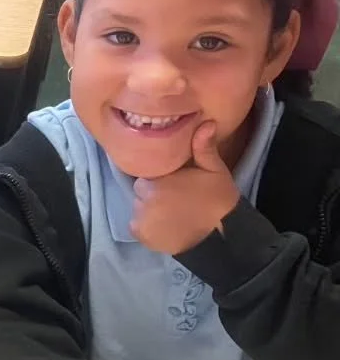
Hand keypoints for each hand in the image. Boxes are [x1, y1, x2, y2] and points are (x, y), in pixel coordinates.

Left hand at [130, 124, 240, 255]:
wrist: (221, 236)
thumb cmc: (217, 200)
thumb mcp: (214, 171)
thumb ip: (203, 148)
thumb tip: (205, 123)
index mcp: (156, 182)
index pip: (147, 177)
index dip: (160, 180)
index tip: (174, 185)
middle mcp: (143, 202)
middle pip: (140, 192)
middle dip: (153, 194)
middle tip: (175, 199)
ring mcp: (140, 220)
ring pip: (138, 209)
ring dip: (149, 210)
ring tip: (172, 214)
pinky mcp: (142, 236)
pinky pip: (138, 226)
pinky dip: (148, 227)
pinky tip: (166, 226)